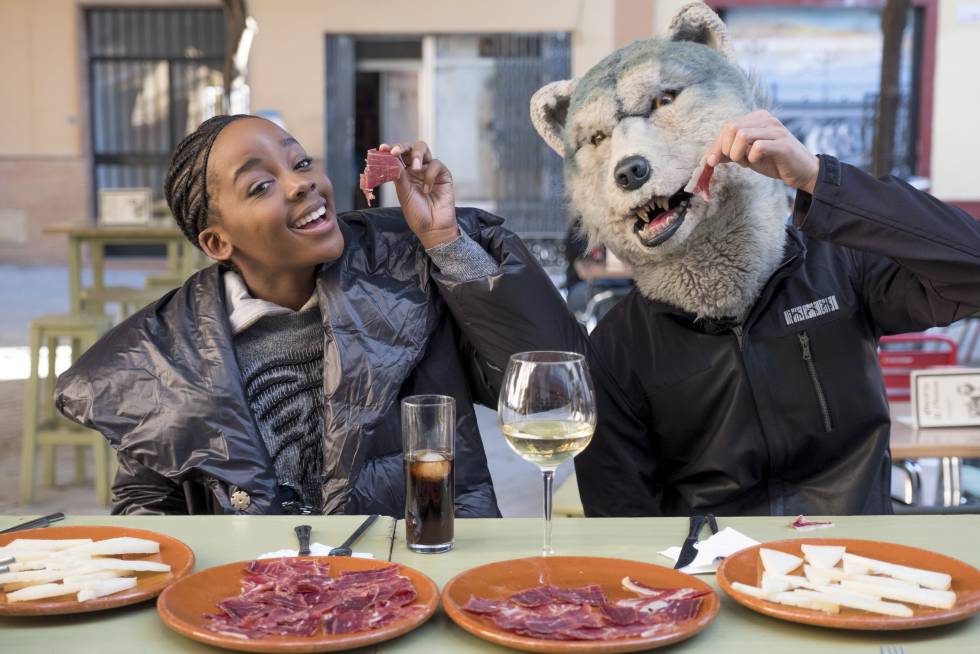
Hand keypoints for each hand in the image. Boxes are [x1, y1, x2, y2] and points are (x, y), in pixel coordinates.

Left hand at [379, 141, 457, 248]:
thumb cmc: (417, 214)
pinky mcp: (443, 175)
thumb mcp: (403, 194)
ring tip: (415, 168)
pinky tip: (427, 189)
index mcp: (405, 174)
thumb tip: (392, 158)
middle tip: (396, 152)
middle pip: (411, 148)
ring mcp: (430, 171)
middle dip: (403, 146)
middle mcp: (417, 170)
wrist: (433, 228)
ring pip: (424, 149)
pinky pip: (436, 164)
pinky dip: (430, 175)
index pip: (398, 156)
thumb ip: (399, 175)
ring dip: (417, 155)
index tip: (383, 148)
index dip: (390, 150)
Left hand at [704, 110, 819, 193]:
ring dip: (737, 153)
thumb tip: (708, 158)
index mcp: (757, 118)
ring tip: (746, 161)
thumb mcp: (746, 156)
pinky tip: (757, 162)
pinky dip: (751, 158)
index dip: (716, 145)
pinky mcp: (782, 144)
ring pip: (741, 134)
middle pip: (731, 127)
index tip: (711, 162)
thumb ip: (728, 153)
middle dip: (726, 148)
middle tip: (736, 160)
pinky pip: (757, 147)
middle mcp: (766, 119)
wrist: (802, 171)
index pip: (727, 126)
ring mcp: (775, 130)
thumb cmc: (773, 161)